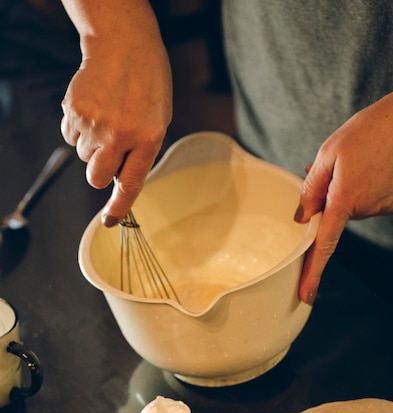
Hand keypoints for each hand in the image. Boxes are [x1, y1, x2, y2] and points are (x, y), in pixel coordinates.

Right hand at [60, 2, 171, 225]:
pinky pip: (70, 137)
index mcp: (148, 138)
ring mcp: (94, 122)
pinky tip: (93, 111)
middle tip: (109, 155)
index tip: (110, 222)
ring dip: (92, 147)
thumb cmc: (147, 85)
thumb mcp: (158, 122)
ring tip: (106, 119)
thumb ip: (141, 152)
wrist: (123, 44)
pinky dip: (79, 130)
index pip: (131, 184)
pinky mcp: (74, 110)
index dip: (119, 207)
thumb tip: (120, 180)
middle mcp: (120, 134)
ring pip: (84, 157)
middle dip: (100, 174)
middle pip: (97, 178)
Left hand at [295, 68, 392, 303]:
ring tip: (361, 161)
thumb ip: (312, 188)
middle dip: (330, 197)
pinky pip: (371, 203)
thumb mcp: (329, 152)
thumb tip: (302, 219)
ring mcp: (383, 209)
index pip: (324, 244)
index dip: (313, 272)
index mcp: (344, 198)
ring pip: (353, 208)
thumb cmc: (368, 130)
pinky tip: (376, 168)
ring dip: (349, 190)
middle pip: (336, 215)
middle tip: (338, 167)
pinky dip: (368, 189)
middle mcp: (365, 209)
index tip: (306, 296)